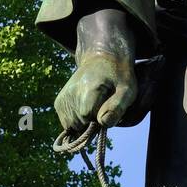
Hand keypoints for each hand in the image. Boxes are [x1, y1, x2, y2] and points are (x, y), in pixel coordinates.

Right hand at [53, 7, 137, 131]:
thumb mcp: (127, 90)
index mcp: (88, 89)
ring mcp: (62, 98)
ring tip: (94, 104)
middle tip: (103, 104)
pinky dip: (77, 120)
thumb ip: (117, 107)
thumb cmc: (118, 77)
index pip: (90, 118)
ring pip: (72, 126)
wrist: (101, 60)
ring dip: (85, 121)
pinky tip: (85, 107)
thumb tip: (103, 122)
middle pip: (81, 124)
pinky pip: (67, 123)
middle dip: (93, 121)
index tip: (108, 106)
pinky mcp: (58, 103)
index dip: (101, 118)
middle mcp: (71, 93)